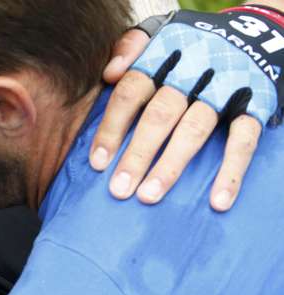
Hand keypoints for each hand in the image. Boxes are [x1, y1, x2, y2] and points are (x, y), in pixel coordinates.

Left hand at [91, 9, 278, 210]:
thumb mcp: (156, 37)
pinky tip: (217, 201)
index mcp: (164, 56)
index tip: (98, 162)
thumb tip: (110, 73)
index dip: (113, 127)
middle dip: (138, 154)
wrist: (250, 34)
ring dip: (171, 165)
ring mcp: (225, 88)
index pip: (131, 91)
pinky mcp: (255, 103)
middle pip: (160, 114)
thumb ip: (129, 50)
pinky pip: (244, 140)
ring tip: (149, 196)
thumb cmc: (185, 50)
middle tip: (119, 189)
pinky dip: (231, 173)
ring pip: (195, 129)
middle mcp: (193, 71)